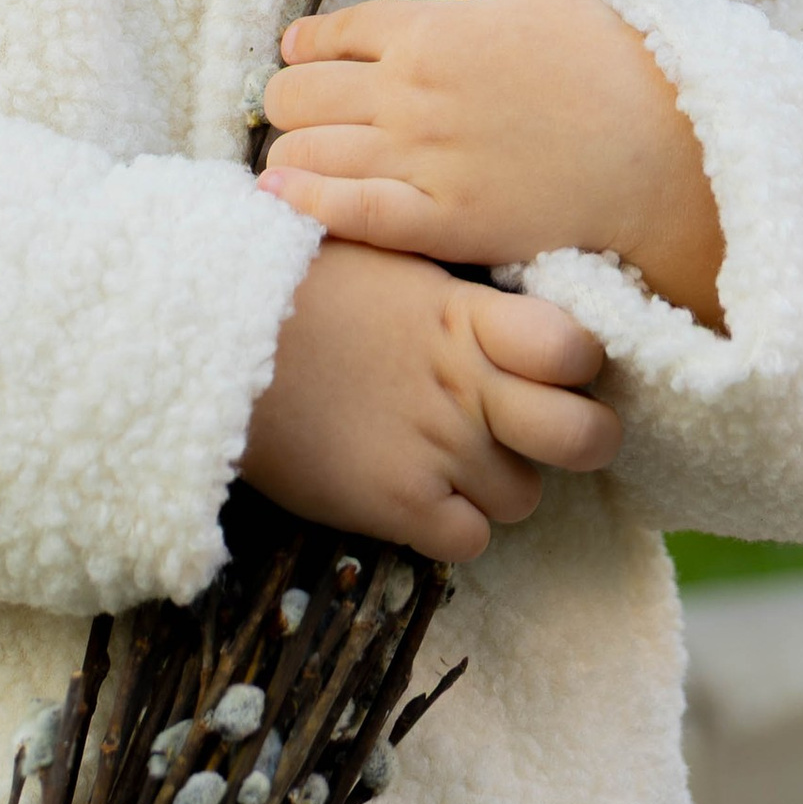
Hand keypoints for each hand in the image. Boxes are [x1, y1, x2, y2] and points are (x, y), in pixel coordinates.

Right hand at [240, 241, 619, 562]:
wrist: (218, 337)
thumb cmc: (301, 286)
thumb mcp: (392, 262)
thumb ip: (458, 294)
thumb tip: (506, 296)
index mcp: (467, 315)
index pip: (576, 347)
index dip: (580, 363)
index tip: (558, 366)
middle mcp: (465, 385)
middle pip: (584, 436)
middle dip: (580, 440)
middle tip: (543, 433)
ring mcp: (435, 447)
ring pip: (525, 496)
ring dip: (497, 484)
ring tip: (451, 457)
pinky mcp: (395, 503)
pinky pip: (469, 541)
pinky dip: (451, 527)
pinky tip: (418, 493)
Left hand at [259, 0, 727, 328]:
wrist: (660, 153)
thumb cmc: (603, 62)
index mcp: (431, 32)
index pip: (333, 32)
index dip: (306, 41)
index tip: (299, 51)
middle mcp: (412, 94)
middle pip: (301, 90)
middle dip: (286, 94)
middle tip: (298, 104)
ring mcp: (422, 161)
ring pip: (309, 149)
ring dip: (290, 146)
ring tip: (298, 149)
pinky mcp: (440, 222)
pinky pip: (349, 212)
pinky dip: (304, 201)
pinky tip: (280, 193)